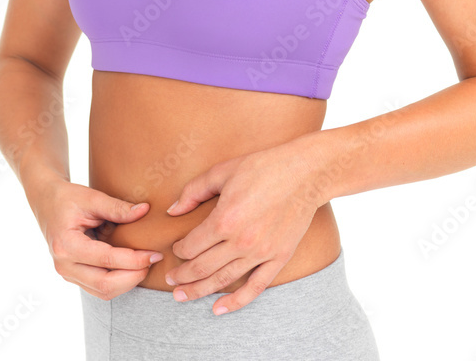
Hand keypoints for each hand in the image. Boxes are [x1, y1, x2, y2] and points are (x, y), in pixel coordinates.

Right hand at [31, 178, 164, 298]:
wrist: (47, 202)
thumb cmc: (68, 198)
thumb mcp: (91, 197)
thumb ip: (117, 207)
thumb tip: (145, 210)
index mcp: (66, 245)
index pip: (106, 259)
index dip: (134, 259)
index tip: (154, 253)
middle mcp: (64, 265)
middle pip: (104, 285)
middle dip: (133, 276)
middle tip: (153, 260)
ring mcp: (67, 274)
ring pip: (102, 292)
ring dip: (127, 282)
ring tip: (146, 264)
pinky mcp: (74, 276)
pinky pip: (98, 288)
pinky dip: (118, 282)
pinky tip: (132, 267)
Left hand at [163, 140, 319, 314]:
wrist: (304, 173)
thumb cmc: (262, 167)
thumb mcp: (223, 171)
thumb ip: (194, 191)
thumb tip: (173, 211)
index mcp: (225, 219)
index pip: (192, 245)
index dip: (179, 250)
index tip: (176, 249)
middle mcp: (241, 241)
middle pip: (202, 268)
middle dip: (182, 276)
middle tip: (171, 281)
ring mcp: (261, 252)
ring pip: (223, 280)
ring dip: (199, 291)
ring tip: (183, 297)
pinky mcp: (278, 258)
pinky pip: (255, 287)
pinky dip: (235, 302)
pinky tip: (218, 309)